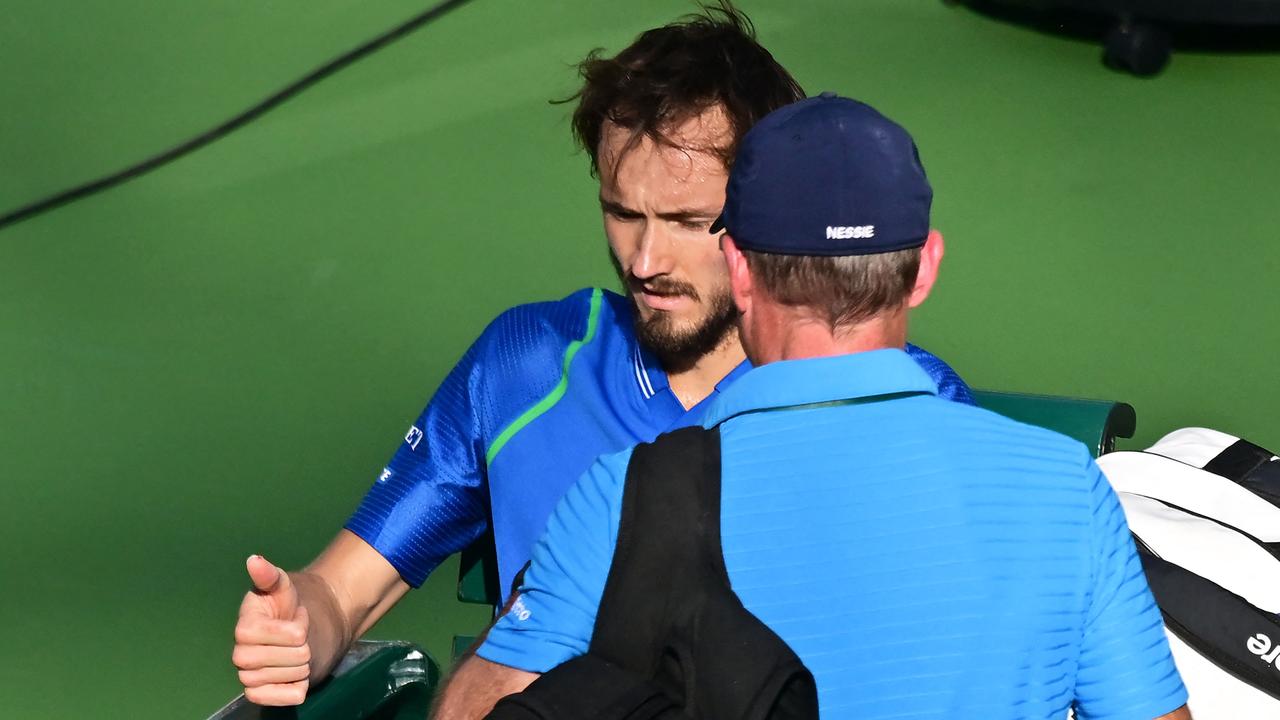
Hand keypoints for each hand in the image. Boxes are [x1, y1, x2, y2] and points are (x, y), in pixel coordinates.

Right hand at [232, 555, 311, 705]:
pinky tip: (294, 675)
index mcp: (244, 628)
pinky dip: (298, 688)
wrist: (294, 634)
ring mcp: (248, 677)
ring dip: (303, 664)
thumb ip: (269, 575)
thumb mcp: (282, 586)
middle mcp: (240, 655)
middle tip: (297, 638)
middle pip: (294, 657)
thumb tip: (254, 559)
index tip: (295, 618)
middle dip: (304, 645)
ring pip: (293, 675)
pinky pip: (286, 698)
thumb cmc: (285, 608)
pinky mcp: (258, 695)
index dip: (300, 627)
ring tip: (295, 653)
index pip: (290, 635)